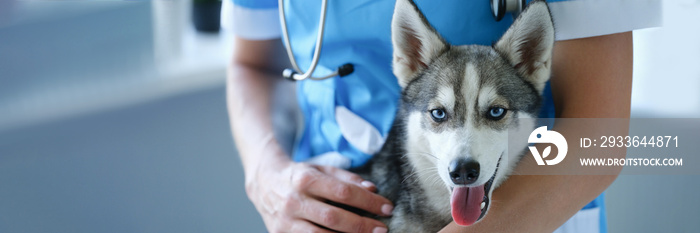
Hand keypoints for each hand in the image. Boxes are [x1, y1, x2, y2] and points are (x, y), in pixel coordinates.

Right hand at [245, 153, 392, 232]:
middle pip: (334, 217)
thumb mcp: (322, 169)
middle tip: (382, 229)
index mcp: (305, 179)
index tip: (387, 207)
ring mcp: (285, 221)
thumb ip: (347, 178)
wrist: (264, 183)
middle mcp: (293, 201)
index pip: (343, 192)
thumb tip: (373, 189)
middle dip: (362, 225)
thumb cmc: (299, 176)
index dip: (368, 202)